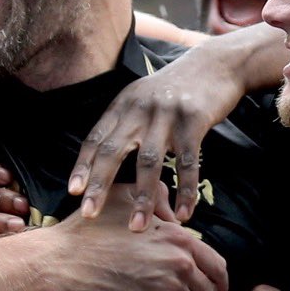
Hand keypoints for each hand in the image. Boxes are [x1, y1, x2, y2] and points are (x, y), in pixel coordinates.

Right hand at [47, 186, 227, 290]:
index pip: (216, 264)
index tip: (214, 288)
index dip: (218, 279)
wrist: (62, 266)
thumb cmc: (85, 232)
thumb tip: (172, 211)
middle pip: (212, 290)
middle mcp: (180, 264)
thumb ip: (152, 197)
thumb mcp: (120, 197)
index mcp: (178, 238)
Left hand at [68, 47, 246, 229]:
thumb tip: (102, 160)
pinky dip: (185, 191)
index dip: (83, 166)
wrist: (216, 64)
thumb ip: (124, 124)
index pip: (95, 138)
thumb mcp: (142, 98)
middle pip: (113, 151)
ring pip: (148, 162)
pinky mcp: (194, 121)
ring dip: (142, 198)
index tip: (73, 191)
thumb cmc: (175, 90)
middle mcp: (139, 109)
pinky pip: (187, 163)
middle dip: (99, 185)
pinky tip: (183, 214)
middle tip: (89, 213)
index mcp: (122, 105)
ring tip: (137, 226)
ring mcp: (166, 115)